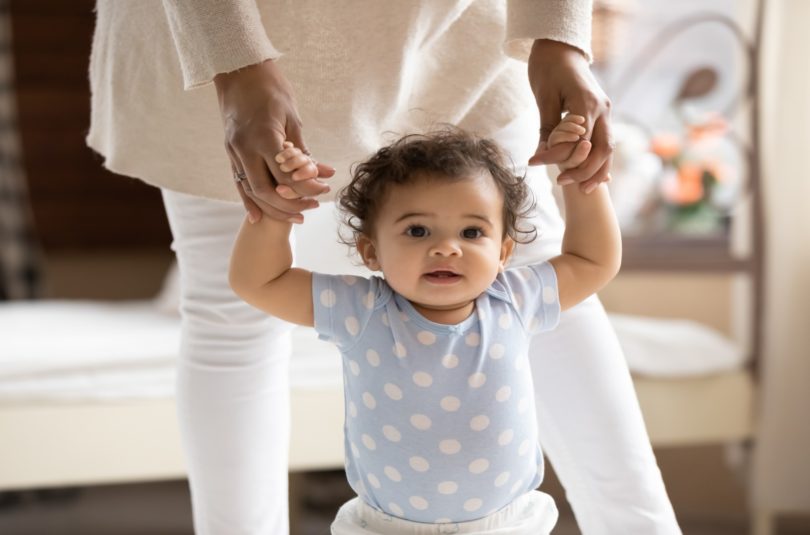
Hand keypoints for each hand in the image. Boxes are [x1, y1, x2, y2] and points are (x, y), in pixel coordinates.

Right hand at [214, 59, 335, 223]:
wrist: (239, 71)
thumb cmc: (271, 90)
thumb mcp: (292, 118)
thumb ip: (302, 150)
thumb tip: (322, 174)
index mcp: (263, 137)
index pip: (286, 176)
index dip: (307, 188)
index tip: (324, 190)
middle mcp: (244, 148)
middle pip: (267, 190)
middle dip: (291, 204)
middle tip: (312, 207)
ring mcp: (233, 151)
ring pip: (251, 191)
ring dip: (273, 207)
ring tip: (296, 215)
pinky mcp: (229, 152)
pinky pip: (238, 183)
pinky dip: (249, 201)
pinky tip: (258, 216)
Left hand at [527, 39, 612, 193]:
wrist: (561, 49)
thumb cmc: (548, 69)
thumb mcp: (543, 98)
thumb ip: (547, 129)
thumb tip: (540, 156)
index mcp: (587, 103)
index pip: (577, 140)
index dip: (558, 156)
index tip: (536, 163)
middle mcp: (602, 108)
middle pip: (602, 149)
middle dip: (585, 171)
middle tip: (562, 183)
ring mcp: (606, 111)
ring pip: (609, 148)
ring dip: (597, 170)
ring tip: (583, 188)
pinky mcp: (603, 114)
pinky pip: (605, 142)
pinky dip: (600, 160)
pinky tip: (591, 175)